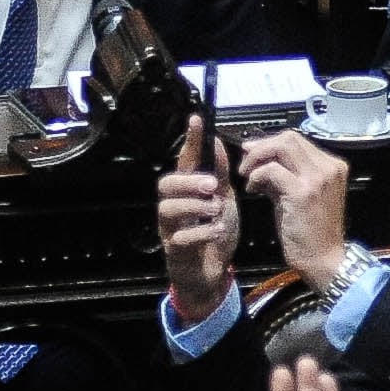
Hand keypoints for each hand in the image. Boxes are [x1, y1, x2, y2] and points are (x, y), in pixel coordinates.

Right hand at [157, 116, 240, 325]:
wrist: (213, 270)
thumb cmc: (215, 230)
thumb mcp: (224, 198)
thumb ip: (219, 173)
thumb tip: (217, 142)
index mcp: (189, 190)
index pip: (185, 160)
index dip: (190, 140)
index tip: (197, 120)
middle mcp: (174, 206)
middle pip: (165, 184)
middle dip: (189, 182)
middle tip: (212, 186)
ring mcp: (171, 228)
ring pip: (168, 209)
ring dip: (196, 207)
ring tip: (216, 211)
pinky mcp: (175, 250)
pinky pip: (180, 238)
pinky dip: (202, 233)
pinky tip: (217, 232)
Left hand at [236, 130, 351, 282]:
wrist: (323, 258)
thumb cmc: (311, 232)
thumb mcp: (299, 196)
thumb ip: (284, 175)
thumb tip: (259, 159)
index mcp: (332, 166)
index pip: (297, 140)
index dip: (270, 143)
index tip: (253, 153)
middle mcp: (328, 167)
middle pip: (289, 138)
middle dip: (261, 147)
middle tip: (245, 162)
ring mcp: (318, 178)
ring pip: (282, 146)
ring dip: (257, 157)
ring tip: (247, 175)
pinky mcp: (303, 192)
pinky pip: (271, 170)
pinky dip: (256, 176)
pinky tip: (252, 189)